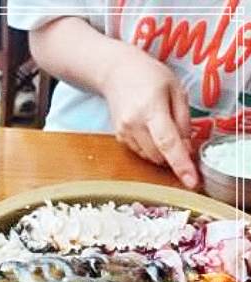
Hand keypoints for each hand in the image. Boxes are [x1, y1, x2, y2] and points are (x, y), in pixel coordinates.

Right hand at [101, 46, 198, 188]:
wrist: (116, 73)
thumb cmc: (149, 77)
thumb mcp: (176, 89)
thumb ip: (183, 120)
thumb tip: (187, 148)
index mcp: (151, 108)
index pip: (168, 143)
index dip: (181, 164)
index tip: (191, 182)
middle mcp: (134, 124)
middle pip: (159, 155)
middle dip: (174, 154)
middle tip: (181, 137)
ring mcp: (124, 133)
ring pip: (150, 157)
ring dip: (162, 151)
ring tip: (162, 126)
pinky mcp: (119, 138)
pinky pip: (141, 152)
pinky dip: (151, 147)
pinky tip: (150, 129)